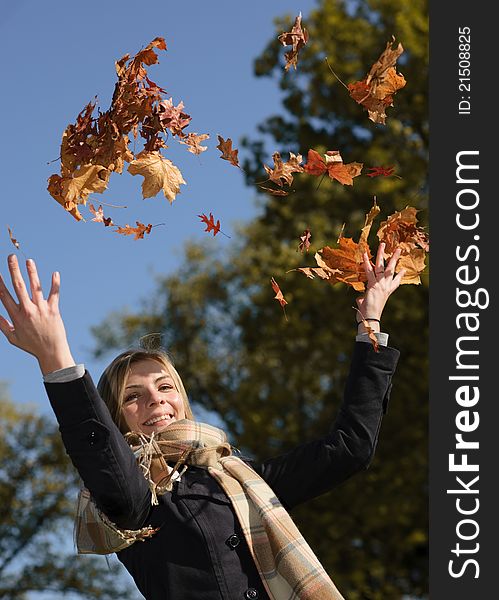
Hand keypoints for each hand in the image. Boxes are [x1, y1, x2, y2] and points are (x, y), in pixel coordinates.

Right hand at [0, 255, 75, 374]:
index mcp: (16, 316)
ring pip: (35, 287)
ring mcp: (41, 309)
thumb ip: (3, 325)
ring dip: (32, 272)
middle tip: (11, 257)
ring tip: (29, 261)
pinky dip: (55, 283)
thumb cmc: (31, 345)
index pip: (4, 295)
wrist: (51, 352)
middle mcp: (27, 310)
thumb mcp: (13, 338)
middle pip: (18, 286)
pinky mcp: (53, 310)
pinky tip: (55, 273)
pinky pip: (54, 294)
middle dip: (14, 270)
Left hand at [356, 243, 405, 333]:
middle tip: (398, 249)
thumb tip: (359, 300)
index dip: (400, 275)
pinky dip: (366, 262)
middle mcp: (385, 287)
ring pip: (381, 266)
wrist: (370, 318)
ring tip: (382, 244)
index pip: (396, 282)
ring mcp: (380, 285)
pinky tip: (364, 254)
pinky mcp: (373, 285)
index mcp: (387, 292)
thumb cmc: (368, 314)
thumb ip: (364, 299)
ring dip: (381, 254)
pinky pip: (369, 271)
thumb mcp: (368, 305)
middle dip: (395, 258)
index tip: (403, 270)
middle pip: (391, 269)